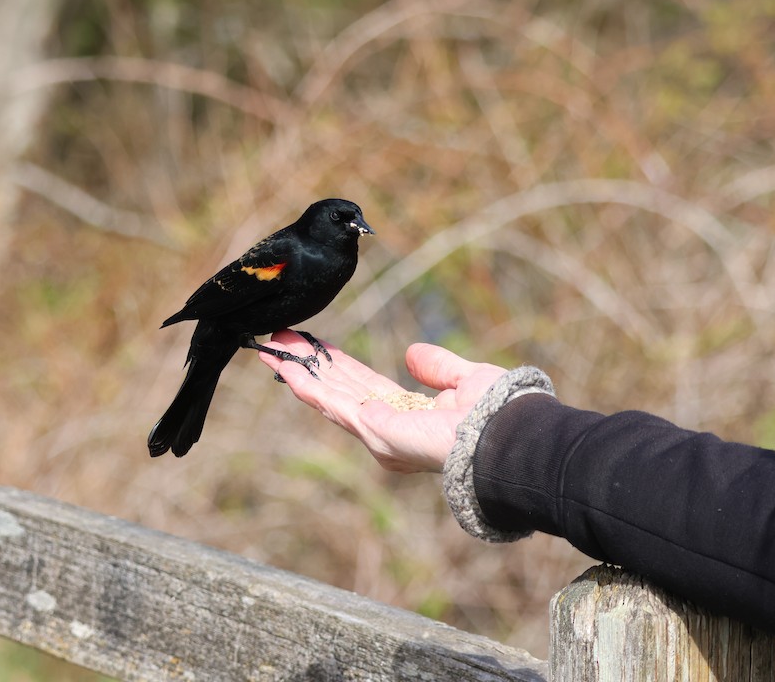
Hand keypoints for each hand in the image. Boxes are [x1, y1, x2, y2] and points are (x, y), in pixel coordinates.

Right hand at [257, 330, 507, 472]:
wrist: (502, 434)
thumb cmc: (495, 414)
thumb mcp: (464, 380)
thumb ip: (438, 368)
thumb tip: (412, 354)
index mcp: (405, 417)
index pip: (362, 386)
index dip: (337, 365)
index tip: (315, 345)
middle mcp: (385, 429)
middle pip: (337, 389)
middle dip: (308, 364)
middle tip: (281, 339)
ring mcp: (375, 432)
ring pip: (326, 396)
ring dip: (298, 371)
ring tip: (272, 349)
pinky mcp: (371, 429)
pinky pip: (331, 402)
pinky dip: (305, 384)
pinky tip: (286, 368)